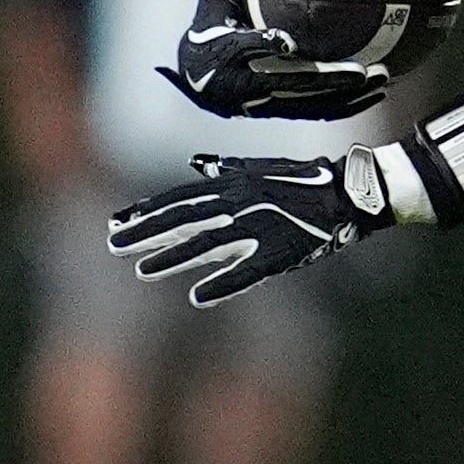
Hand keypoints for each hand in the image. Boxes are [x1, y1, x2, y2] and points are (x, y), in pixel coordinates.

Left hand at [107, 150, 392, 306]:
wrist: (350, 193)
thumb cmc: (305, 180)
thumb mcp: (261, 168)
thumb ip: (229, 170)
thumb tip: (202, 166)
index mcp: (233, 185)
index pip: (179, 199)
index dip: (146, 212)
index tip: (117, 223)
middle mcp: (239, 204)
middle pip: (183, 220)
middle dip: (145, 234)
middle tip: (113, 245)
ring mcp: (259, 228)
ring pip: (207, 245)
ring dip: (172, 258)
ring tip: (142, 271)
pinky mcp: (280, 253)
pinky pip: (247, 272)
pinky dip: (223, 284)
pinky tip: (198, 297)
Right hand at [159, 0, 391, 119]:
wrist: (198, 75)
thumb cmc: (209, 29)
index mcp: (228, 54)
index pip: (246, 50)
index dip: (266, 47)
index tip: (288, 41)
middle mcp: (249, 84)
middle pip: (293, 85)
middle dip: (328, 80)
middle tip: (362, 70)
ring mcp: (270, 102)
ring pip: (313, 103)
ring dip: (348, 96)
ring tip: (382, 80)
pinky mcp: (285, 110)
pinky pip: (320, 110)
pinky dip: (349, 103)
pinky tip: (377, 92)